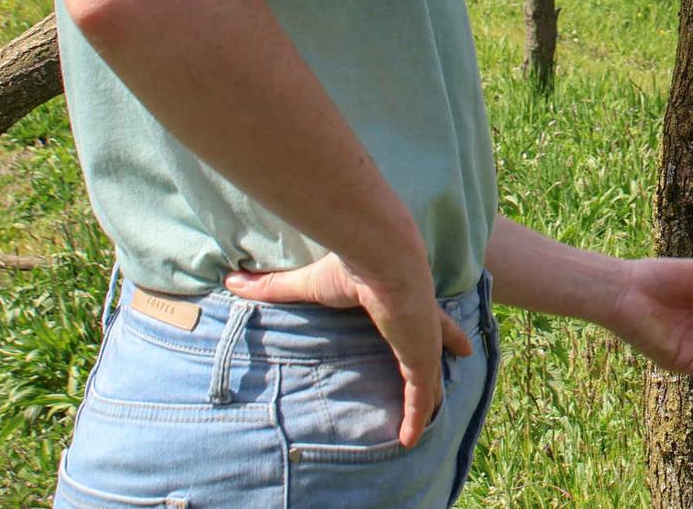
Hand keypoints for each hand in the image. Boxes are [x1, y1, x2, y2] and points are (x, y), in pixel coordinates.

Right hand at [224, 251, 473, 447]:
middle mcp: (420, 320)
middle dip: (448, 344)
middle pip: (439, 337)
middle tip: (460, 351)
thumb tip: (233, 281)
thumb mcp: (309, 282)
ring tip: (429, 413)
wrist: (381, 253)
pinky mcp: (420, 359)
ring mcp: (423, 342)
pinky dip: (416, 417)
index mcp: (403, 298)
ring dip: (432, 394)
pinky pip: (421, 397)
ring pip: (432, 374)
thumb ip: (274, 287)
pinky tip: (410, 439)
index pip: (424, 311)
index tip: (452, 331)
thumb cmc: (350, 263)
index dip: (437, 321)